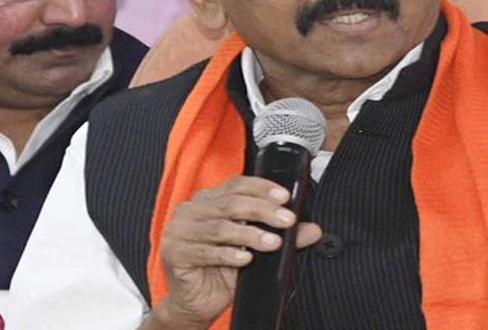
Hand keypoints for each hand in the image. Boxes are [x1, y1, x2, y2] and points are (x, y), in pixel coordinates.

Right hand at [148, 176, 321, 328]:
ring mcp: (179, 231)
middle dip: (264, 211)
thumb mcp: (255, 250)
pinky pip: (207, 252)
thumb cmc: (223, 271)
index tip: (285, 197)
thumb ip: (280, 235)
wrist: (197, 302)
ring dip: (251, 234)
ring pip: (221, 228)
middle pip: (232, 204)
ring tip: (272, 242)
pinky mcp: (175, 253)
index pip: (237, 185)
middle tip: (286, 220)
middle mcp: (191, 211)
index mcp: (209, 200)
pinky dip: (229, 255)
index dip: (262, 188)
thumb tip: (311, 229)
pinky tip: (246, 259)